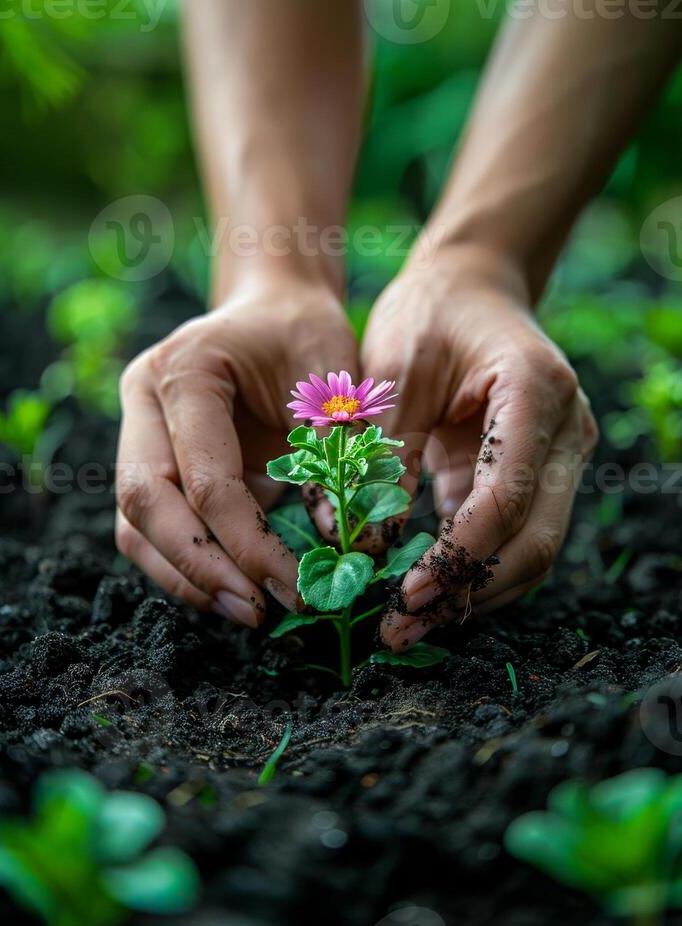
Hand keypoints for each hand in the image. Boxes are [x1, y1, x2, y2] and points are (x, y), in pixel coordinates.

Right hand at [115, 279, 358, 625]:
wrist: (273, 310)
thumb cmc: (307, 334)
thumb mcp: (334, 378)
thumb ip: (336, 452)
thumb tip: (340, 545)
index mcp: (186, 371)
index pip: (206, 479)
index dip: (248, 544)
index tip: (298, 589)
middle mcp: (144, 401)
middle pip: (145, 504)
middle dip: (202, 570)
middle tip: (259, 614)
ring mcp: (136, 431)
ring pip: (135, 525)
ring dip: (186, 577)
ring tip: (248, 611)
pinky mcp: (148, 460)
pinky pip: (148, 526)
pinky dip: (184, 564)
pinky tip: (233, 587)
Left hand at [361, 249, 597, 650]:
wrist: (471, 285)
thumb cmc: (429, 313)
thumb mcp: (391, 372)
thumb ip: (384, 457)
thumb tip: (370, 551)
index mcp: (535, 391)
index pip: (507, 496)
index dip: (457, 554)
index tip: (403, 593)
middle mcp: (566, 430)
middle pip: (535, 540)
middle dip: (469, 592)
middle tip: (401, 629)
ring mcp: (561, 457)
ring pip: (533, 550)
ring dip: (474, 594)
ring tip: (409, 625)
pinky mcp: (538, 475)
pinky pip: (514, 537)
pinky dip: (475, 571)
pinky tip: (428, 595)